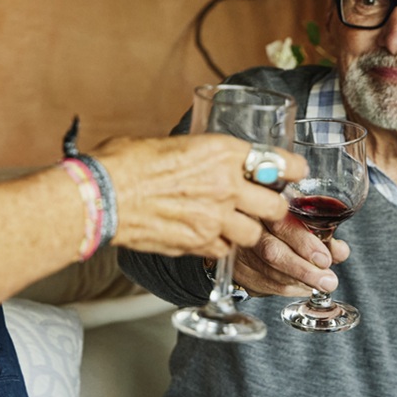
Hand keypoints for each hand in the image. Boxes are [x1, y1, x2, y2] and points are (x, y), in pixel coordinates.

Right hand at [96, 134, 306, 258]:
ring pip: (254, 235)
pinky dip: (220, 246)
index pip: (279, 162)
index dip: (292, 169)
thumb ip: (198, 155)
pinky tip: (206, 237)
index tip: (295, 171)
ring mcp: (214, 219)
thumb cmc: (125, 163)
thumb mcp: (171, 145)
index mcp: (221, 152)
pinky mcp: (199, 244)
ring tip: (232, 225)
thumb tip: (208, 161)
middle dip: (273, 208)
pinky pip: (224, 250)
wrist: (101, 195)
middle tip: (265, 206)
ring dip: (247, 231)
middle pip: (275, 205)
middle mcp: (226, 185)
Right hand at [230, 216, 351, 296]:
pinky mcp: (237, 272)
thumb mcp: (301, 217)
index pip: (281, 223)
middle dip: (304, 269)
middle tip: (328, 280)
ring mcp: (238, 251)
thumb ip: (321, 232)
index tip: (324, 258)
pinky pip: (264, 286)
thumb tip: (340, 252)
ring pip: (270, 273)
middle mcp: (246, 228)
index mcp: (264, 207)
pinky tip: (301, 285)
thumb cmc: (278, 221)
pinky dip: (288, 288)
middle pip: (272, 252)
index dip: (304, 242)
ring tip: (321, 282)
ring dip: (300, 282)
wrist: (244, 228)